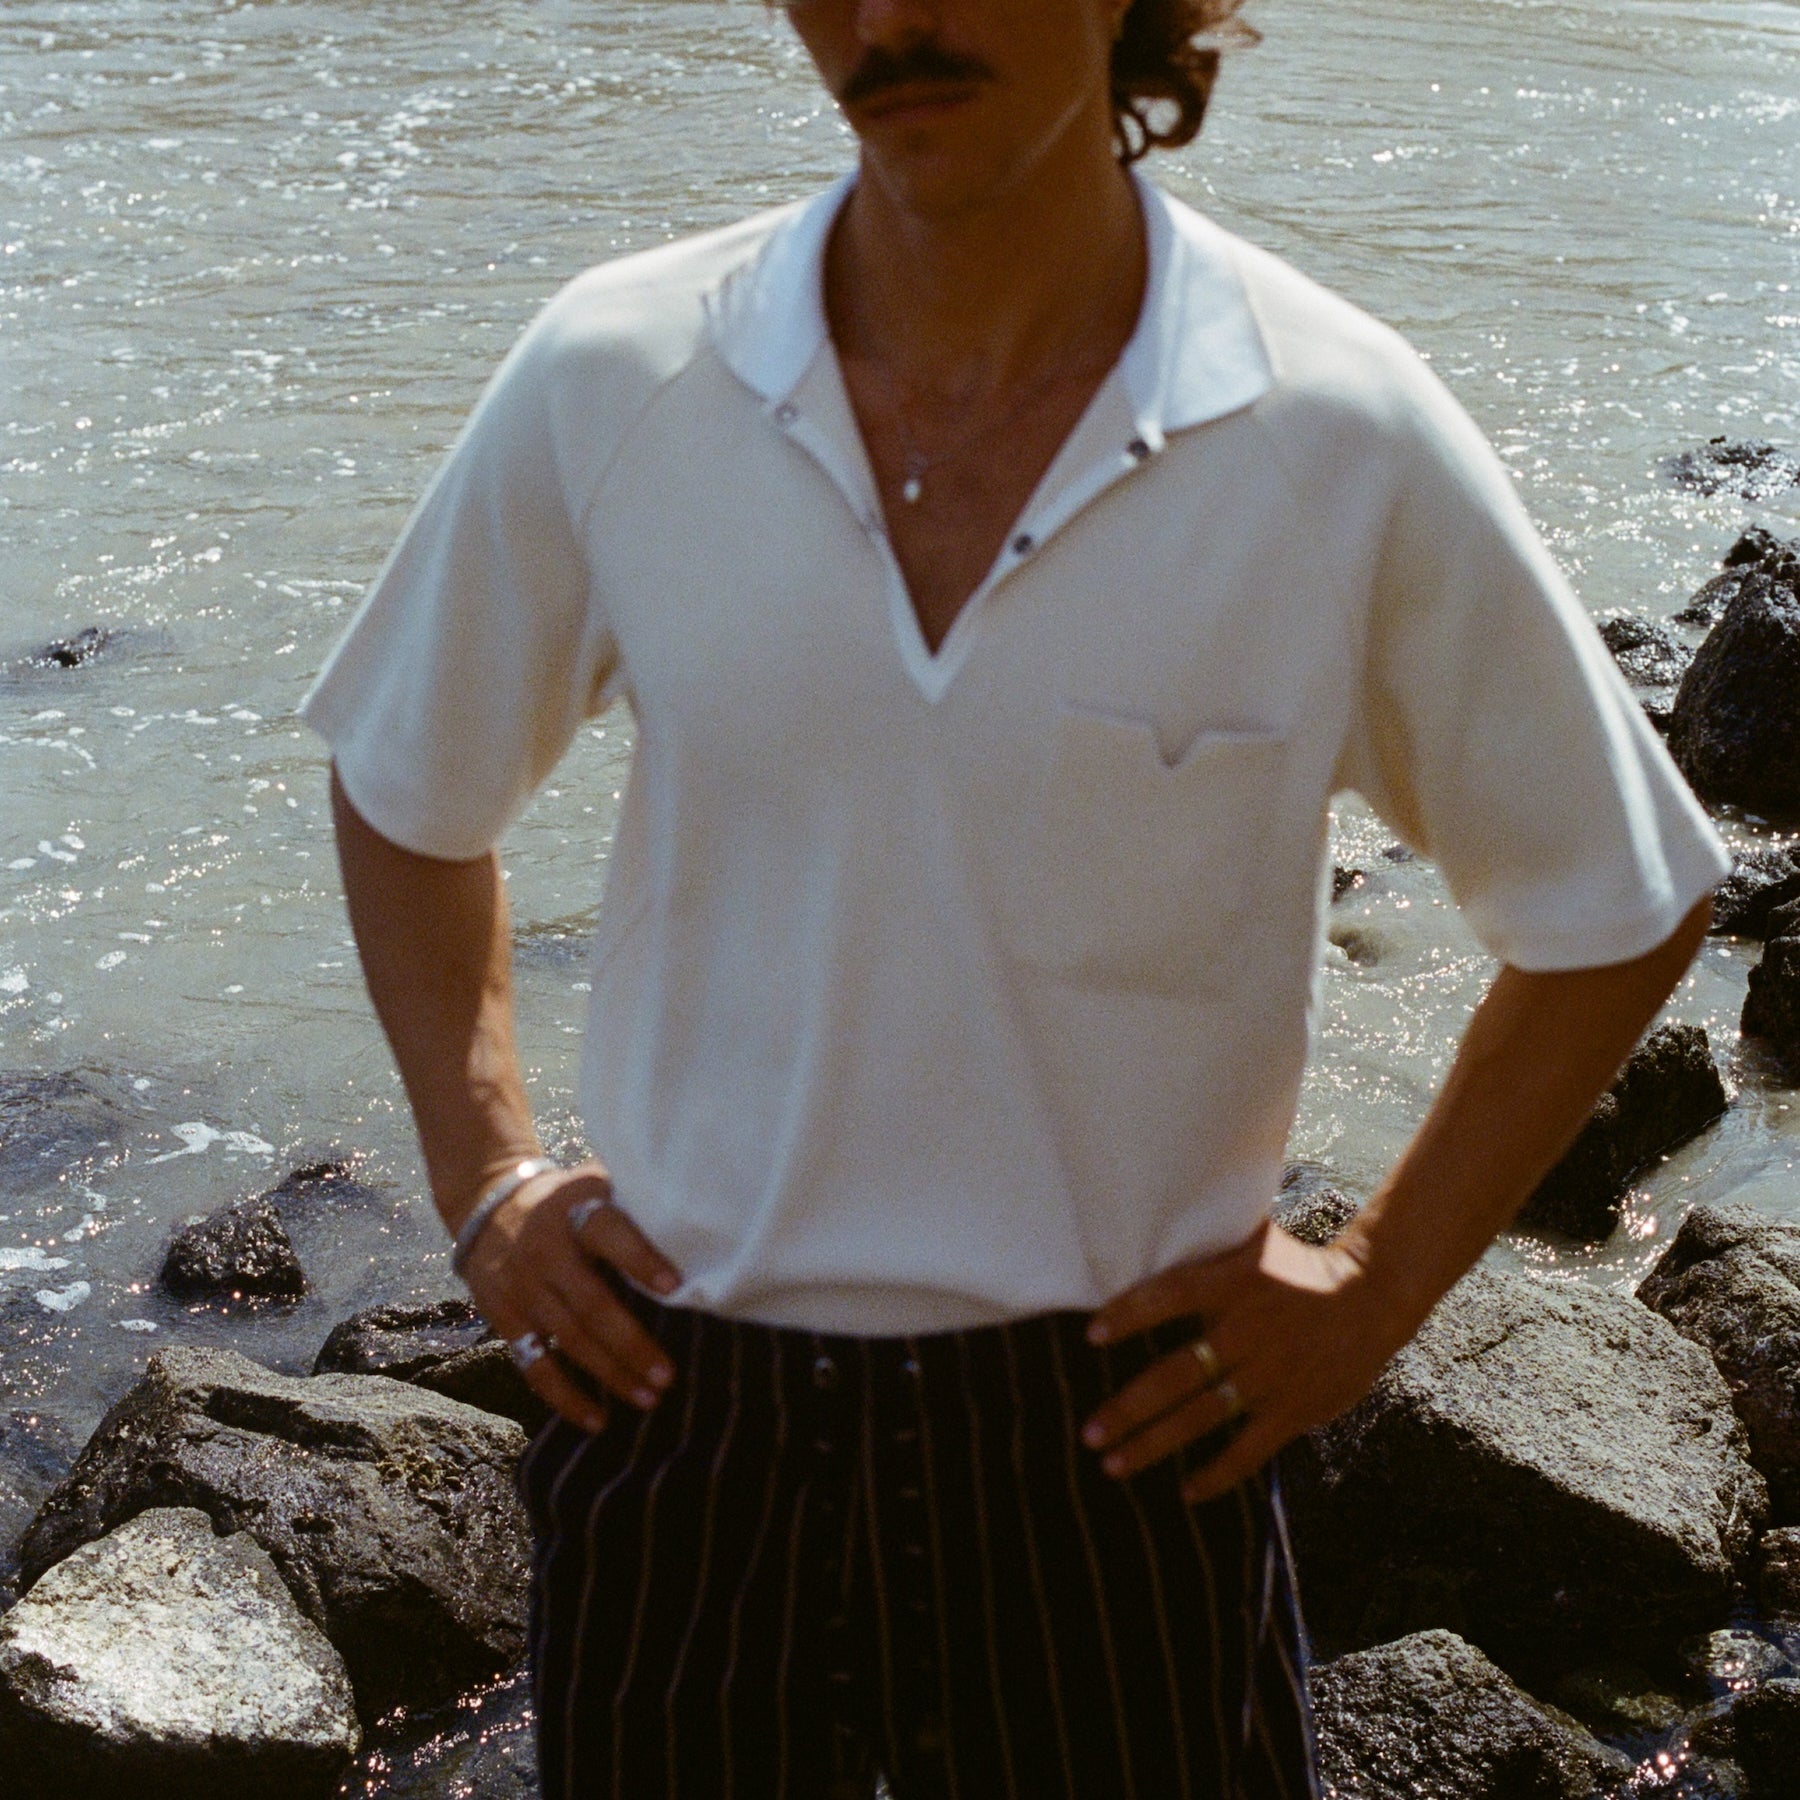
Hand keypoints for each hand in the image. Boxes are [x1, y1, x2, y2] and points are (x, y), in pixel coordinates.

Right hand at [458, 1161, 682, 1433]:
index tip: (676, 1286)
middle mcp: (545, 1249)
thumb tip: (705, 1227)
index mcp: (575, 1211)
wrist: (490, 1205)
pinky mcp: (504, 1317)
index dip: (640, 1258)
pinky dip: (565, 1397)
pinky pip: (534, 1364)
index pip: (608, 1233)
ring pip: (568, 1338)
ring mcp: (521, 1286)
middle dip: (631, 1342)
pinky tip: (597, 1420)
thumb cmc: (570, 1202)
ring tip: (650, 1399)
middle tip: (669, 1374)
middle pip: (590, 1302)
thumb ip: (636, 1206)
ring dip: (610, 1374)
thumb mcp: (596, 1187)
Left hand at [1080, 1219, 1403, 1503]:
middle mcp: (1247, 1331)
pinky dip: (1217, 1473)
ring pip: (1201, 1416)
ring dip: (1154, 1444)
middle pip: (1175, 1374)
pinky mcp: (1295, 1409)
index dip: (1129, 1314)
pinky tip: (1186, 1491)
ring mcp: (1270, 1375)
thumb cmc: (1299, 1266)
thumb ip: (1209, 1237)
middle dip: (1128, 1408)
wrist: (1373, 1297)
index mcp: (1232, 1284)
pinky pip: (1249, 1449)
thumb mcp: (1255, 1241)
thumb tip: (1159, 1208)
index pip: (1169, 1296)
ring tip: (1113, 1464)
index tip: (1091, 1336)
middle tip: (1088, 1433)